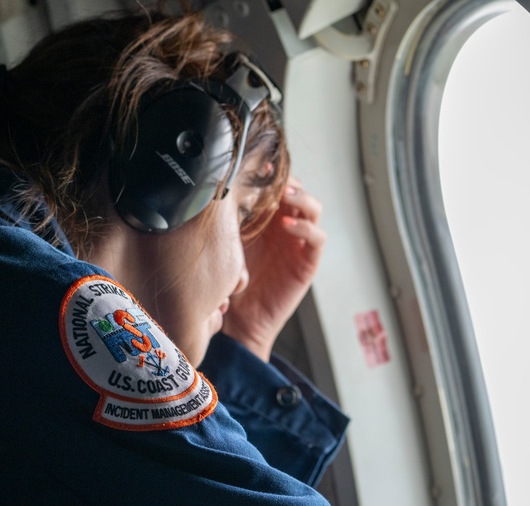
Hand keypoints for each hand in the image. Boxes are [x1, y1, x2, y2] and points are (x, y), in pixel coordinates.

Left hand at [222, 175, 325, 361]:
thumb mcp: (225, 243)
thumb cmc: (229, 282)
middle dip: (287, 179)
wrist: (238, 321)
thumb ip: (226, 218)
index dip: (270, 172)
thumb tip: (212, 186)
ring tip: (285, 194)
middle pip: (297, 190)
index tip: (256, 161)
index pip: (276, 185)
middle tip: (272, 174)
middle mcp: (285, 226)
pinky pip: (317, 238)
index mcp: (265, 217)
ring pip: (312, 208)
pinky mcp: (307, 262)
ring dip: (301, 198)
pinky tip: (288, 225)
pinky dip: (305, 228)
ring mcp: (299, 242)